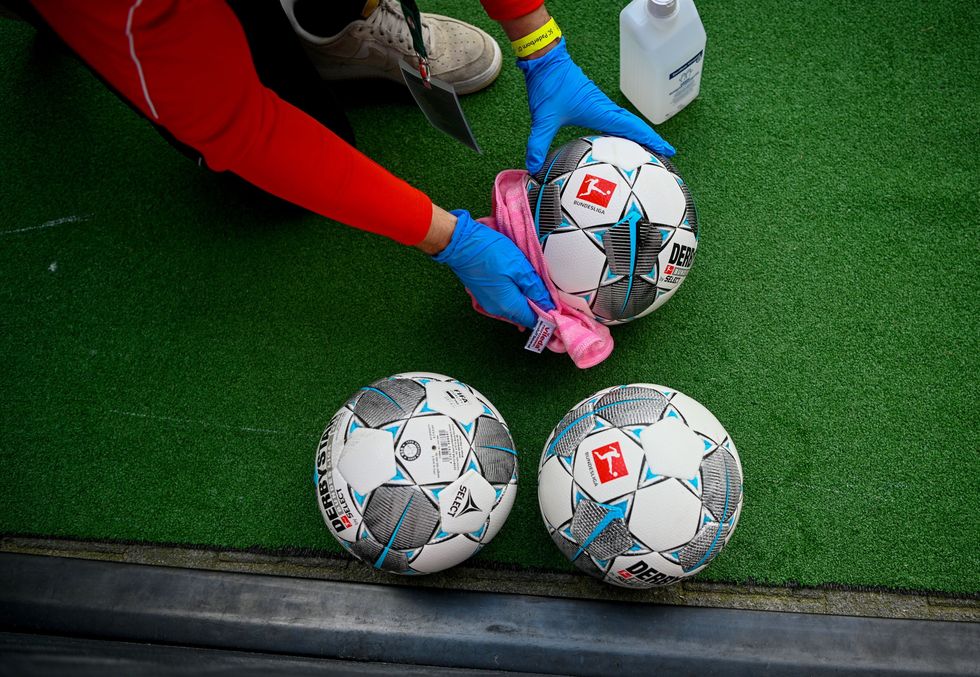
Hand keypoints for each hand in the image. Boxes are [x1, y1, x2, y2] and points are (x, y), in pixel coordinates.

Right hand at [433, 210, 553, 328]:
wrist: (460, 243)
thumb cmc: (490, 252)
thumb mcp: (519, 267)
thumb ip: (535, 288)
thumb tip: (548, 304)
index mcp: (508, 306)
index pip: (534, 320)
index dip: (548, 316)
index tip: (560, 309)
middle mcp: (497, 310)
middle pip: (523, 317)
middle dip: (538, 310)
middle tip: (551, 298)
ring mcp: (488, 303)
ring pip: (514, 309)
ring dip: (526, 302)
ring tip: (538, 290)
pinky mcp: (483, 295)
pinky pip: (504, 302)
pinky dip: (515, 297)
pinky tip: (520, 287)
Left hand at [518, 39, 675, 173]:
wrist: (545, 59)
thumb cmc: (549, 83)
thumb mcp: (542, 117)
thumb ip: (538, 143)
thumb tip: (533, 167)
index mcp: (600, 110)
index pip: (632, 129)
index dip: (650, 140)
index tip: (667, 150)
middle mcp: (604, 107)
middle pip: (633, 126)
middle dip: (650, 140)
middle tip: (664, 154)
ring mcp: (599, 104)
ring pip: (625, 122)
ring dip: (637, 135)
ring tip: (646, 150)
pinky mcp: (592, 103)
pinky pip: (613, 119)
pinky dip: (622, 130)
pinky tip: (618, 139)